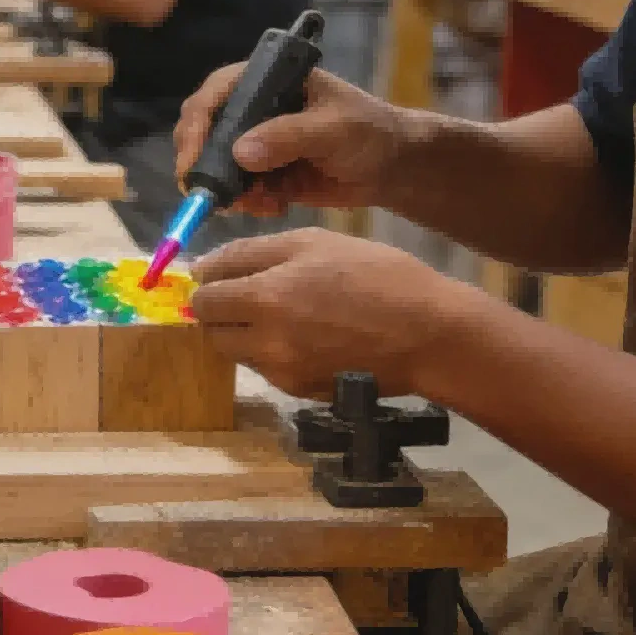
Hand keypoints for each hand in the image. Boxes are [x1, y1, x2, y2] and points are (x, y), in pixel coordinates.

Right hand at [173, 65, 408, 215]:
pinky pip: (237, 190)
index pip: (215, 94)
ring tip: (260, 204)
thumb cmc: (370, 131)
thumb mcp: (334, 129)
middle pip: (203, 131)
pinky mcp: (262, 173)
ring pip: (216, 166)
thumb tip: (240, 153)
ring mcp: (254, 142)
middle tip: (210, 195)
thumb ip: (288, 137)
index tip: (193, 161)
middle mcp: (252, 109)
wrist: (394, 168)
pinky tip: (274, 207)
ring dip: (229, 190)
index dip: (197, 126)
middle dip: (204, 165)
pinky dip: (248, 203)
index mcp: (266, 81)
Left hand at [188, 229, 463, 398]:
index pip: (203, 297)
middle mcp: (265, 341)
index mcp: (265, 297)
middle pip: (210, 328)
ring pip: (233, 351)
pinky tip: (306, 335)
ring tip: (283, 313)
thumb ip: (250, 252)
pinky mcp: (298, 391)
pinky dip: (270, 352)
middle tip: (252, 292)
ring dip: (242, 332)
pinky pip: (263, 369)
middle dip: (221, 309)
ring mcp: (281, 371)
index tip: (225, 274)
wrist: (433, 335)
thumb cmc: (379, 276)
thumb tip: (202, 268)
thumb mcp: (314, 243)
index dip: (210, 282)